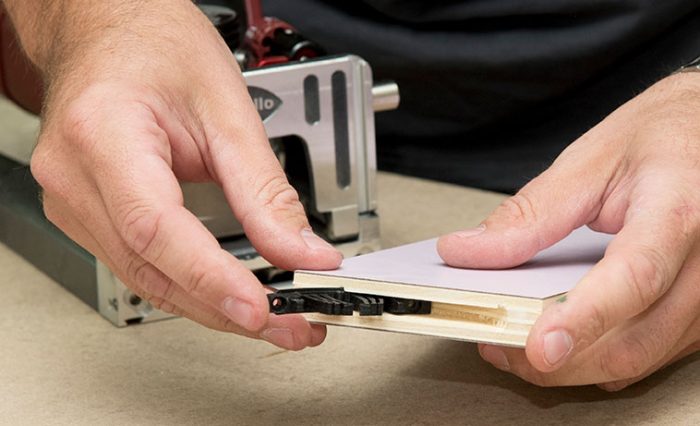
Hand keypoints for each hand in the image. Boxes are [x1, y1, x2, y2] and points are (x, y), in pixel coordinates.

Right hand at [24, 1, 341, 348]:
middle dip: (227, 309)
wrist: (112, 26)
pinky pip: (140, 264)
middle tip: (290, 324)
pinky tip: (228, 292)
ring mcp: (73, 200)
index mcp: (104, 134)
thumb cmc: (156, 45)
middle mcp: (74, 176)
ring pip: (146, 279)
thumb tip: (301, 249)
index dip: (212, 279)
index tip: (263, 308)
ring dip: (212, 305)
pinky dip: (189, 284)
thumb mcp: (227, 108)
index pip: (158, 229)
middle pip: (152, 270)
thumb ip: (264, 188)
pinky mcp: (87, 212)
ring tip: (273, 316)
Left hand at [437, 72, 699, 389]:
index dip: (583, 318)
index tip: (538, 346)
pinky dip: (596, 359)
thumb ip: (530, 213)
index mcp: (678, 212)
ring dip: (572, 367)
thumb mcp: (591, 160)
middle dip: (558, 360)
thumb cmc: (664, 139)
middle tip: (497, 345)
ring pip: (639, 360)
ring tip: (514, 344)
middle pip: (634, 339)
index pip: (633, 277)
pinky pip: (647, 356)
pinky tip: (560, 342)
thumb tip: (469, 251)